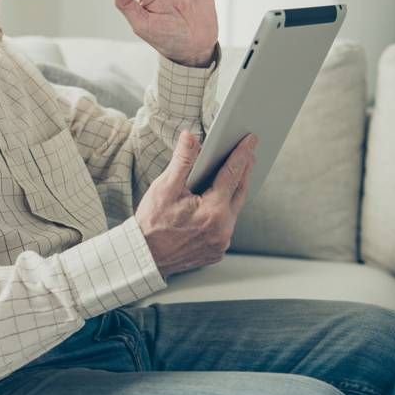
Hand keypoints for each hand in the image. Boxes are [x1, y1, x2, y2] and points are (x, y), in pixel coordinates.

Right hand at [135, 131, 256, 278]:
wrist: (143, 257)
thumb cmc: (152, 223)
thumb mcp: (165, 187)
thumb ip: (182, 160)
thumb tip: (190, 136)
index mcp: (213, 211)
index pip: (232, 174)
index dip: (242, 154)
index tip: (251, 140)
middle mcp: (223, 229)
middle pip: (240, 193)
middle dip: (245, 171)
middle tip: (249, 154)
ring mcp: (220, 243)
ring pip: (234, 211)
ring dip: (235, 192)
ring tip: (237, 175)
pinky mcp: (216, 252)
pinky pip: (226, 227)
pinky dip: (225, 212)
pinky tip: (221, 202)